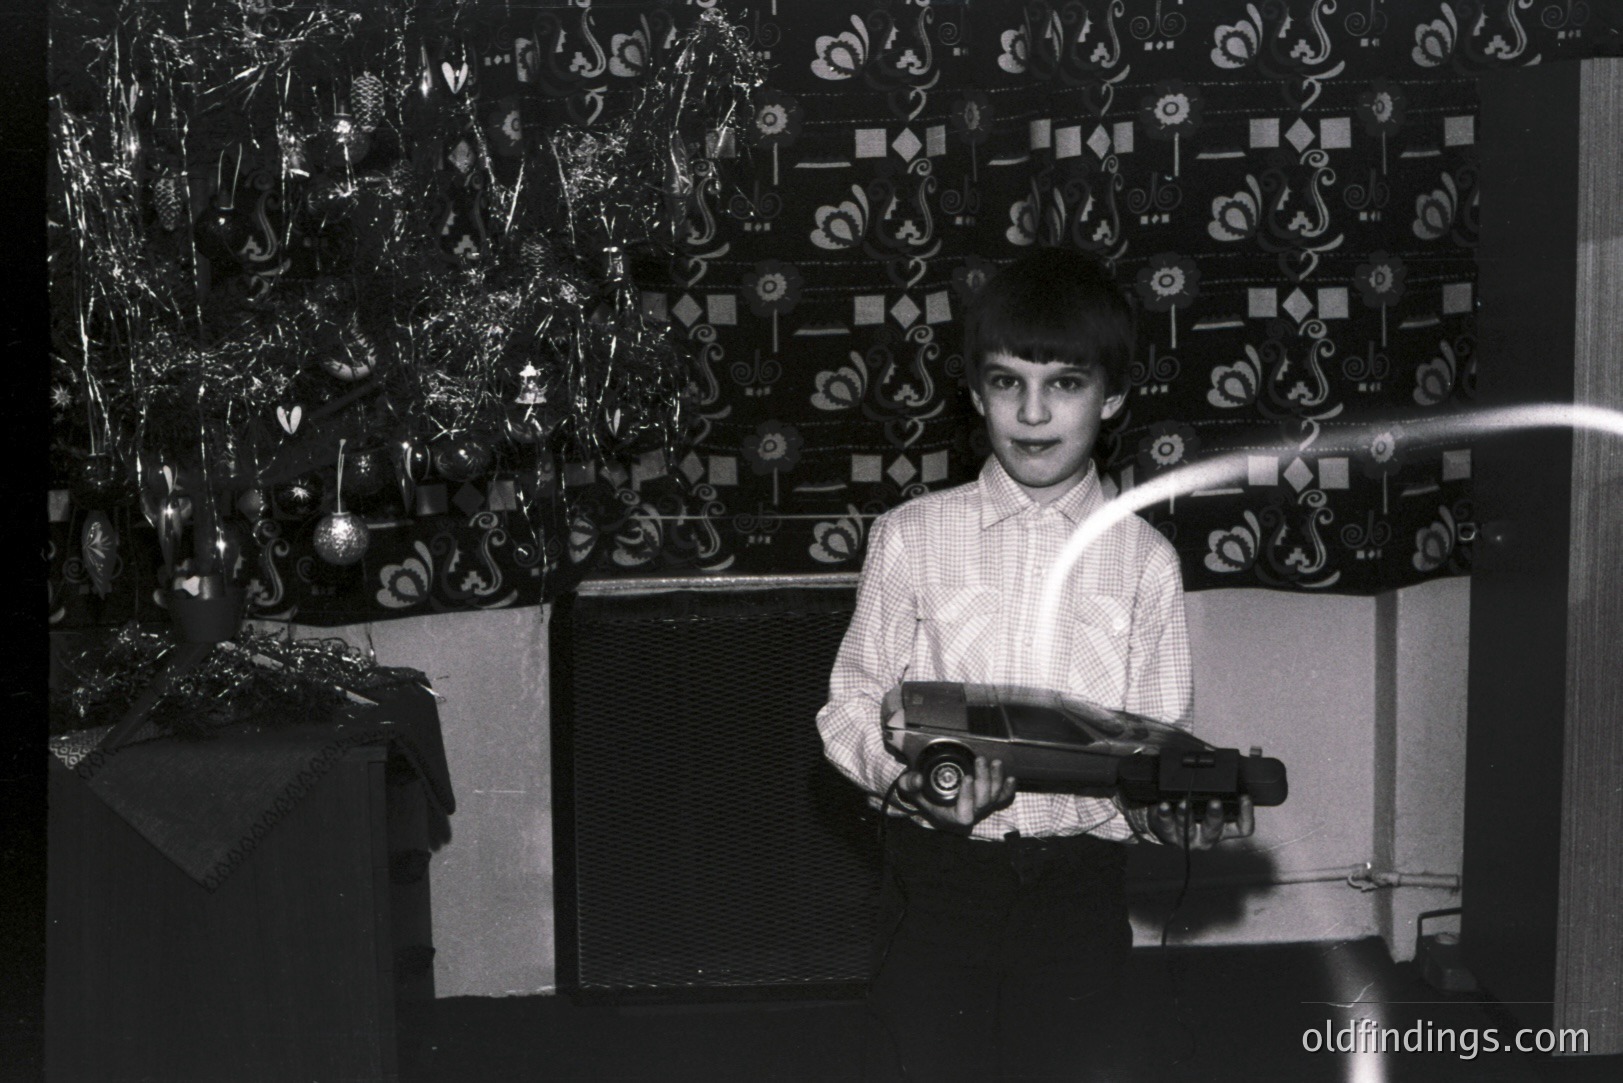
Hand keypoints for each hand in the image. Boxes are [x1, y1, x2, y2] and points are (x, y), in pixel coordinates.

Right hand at [897, 755, 1015, 833]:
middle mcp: (969, 815)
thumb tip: (917, 779)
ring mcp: (980, 808)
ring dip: (997, 780)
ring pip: (994, 798)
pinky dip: (1008, 790)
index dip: (967, 796)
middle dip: (984, 780)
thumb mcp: (910, 789)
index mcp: (952, 817)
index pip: (964, 812)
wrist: (931, 796)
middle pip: (983, 802)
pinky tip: (1010, 778)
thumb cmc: (921, 794)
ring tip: (995, 763)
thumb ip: (910, 784)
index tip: (966, 778)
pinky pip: (1002, 799)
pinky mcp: (988, 801)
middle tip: (980, 760)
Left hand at [1149, 795, 1254, 849]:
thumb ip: (1218, 787)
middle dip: (1215, 815)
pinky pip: (1166, 824)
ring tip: (1184, 802)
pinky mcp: (1168, 833)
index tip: (1245, 797)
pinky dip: (1165, 813)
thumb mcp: (1210, 801)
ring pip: (1188, 828)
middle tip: (1215, 801)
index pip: (1243, 827)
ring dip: (1186, 814)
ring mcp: (1187, 837)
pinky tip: (1164, 804)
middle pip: (1215, 828)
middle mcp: (1207, 836)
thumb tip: (1220, 760)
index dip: (1247, 814)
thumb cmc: (1195, 810)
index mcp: (1224, 829)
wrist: (1168, 824)